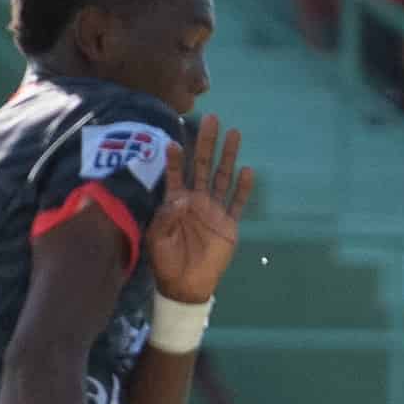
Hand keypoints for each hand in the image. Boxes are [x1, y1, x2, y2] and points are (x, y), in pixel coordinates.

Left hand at [146, 116, 254, 309]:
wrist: (185, 284)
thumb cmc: (165, 260)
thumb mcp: (156, 236)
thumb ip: (166, 216)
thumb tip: (181, 199)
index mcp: (176, 200)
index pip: (176, 173)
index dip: (175, 157)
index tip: (174, 140)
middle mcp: (196, 200)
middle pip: (203, 165)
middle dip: (206, 142)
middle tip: (210, 119)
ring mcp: (214, 211)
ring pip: (222, 177)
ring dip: (227, 156)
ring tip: (234, 133)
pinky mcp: (229, 225)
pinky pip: (237, 203)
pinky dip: (243, 188)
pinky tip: (248, 170)